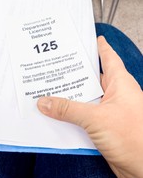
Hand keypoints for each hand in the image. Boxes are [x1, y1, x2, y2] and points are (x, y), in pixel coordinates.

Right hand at [37, 36, 142, 177]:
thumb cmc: (133, 138)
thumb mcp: (96, 118)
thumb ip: (69, 109)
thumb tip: (45, 102)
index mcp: (120, 83)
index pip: (108, 58)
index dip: (98, 47)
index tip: (87, 39)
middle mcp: (115, 95)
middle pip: (92, 78)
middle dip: (75, 73)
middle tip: (55, 66)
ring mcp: (109, 111)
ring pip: (86, 99)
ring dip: (70, 97)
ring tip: (50, 90)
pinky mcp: (104, 127)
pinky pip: (84, 116)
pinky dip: (72, 115)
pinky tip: (57, 115)